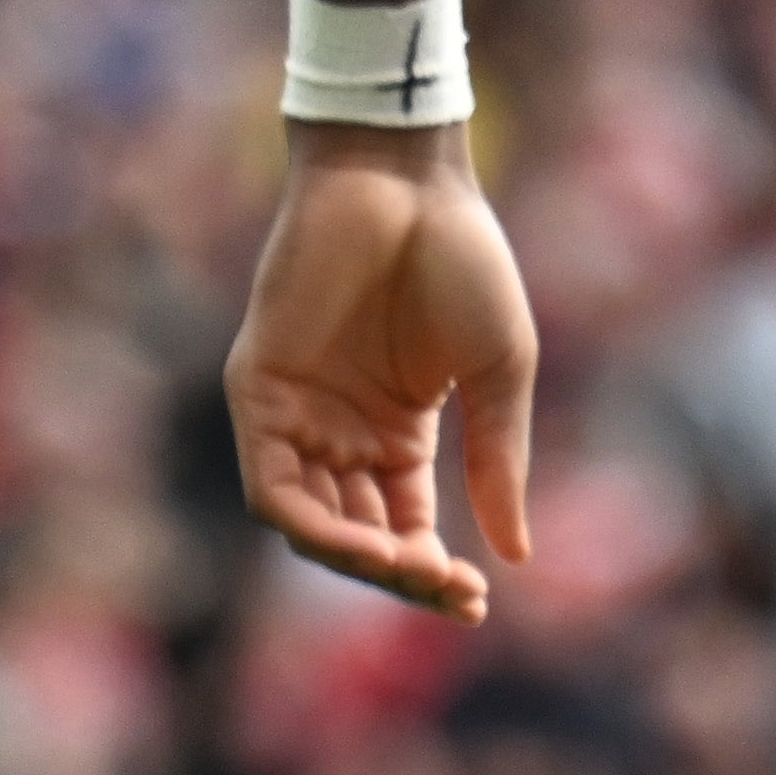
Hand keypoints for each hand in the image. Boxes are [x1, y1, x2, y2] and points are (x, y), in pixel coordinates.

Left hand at [226, 126, 538, 621]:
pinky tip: (364, 542)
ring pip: (313, 524)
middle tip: (449, 590)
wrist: (403, 175)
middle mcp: (342, 431)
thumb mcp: (498, 370)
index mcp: (397, 431)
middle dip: (399, 576)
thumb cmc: (459, 257)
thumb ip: (498, 459)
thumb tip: (516, 556)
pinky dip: (313, 525)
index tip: (476, 599)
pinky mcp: (259, 388)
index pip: (403, 531)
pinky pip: (272, 486)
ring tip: (414, 569)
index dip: (433, 575)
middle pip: (357, 538)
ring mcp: (297, 411)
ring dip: (359, 560)